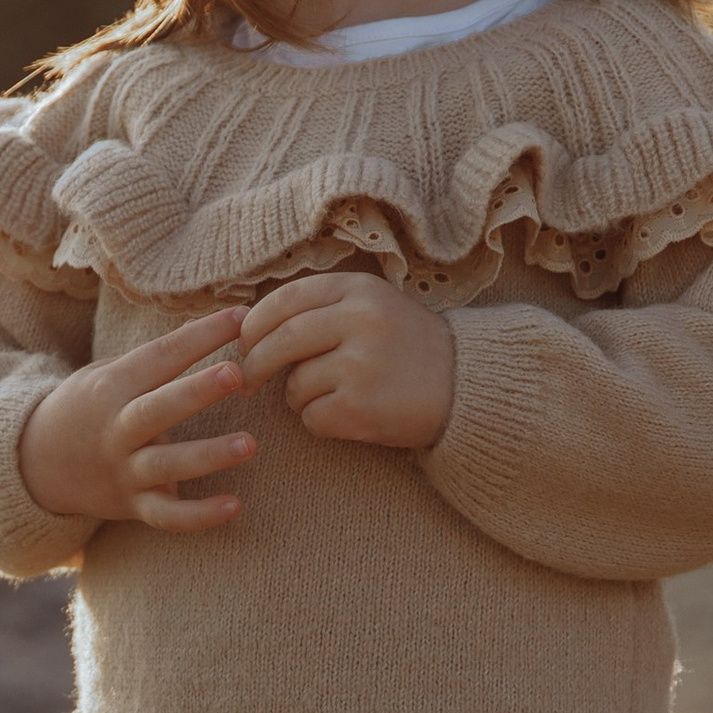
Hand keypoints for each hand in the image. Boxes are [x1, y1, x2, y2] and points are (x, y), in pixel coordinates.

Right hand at [17, 308, 254, 532]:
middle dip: (196, 391)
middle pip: (158, 408)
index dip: (201, 335)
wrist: (36, 464)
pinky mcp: (132, 505)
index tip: (241, 316)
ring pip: (166, 464)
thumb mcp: (106, 374)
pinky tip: (234, 505)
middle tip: (236, 373)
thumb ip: (154, 360)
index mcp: (111, 386)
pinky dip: (199, 515)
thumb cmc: (88, 407)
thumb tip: (210, 328)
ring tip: (249, 444)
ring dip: (208, 455)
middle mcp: (116, 428)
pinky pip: (166, 515)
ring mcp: (123, 470)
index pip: (160, 355)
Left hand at [238, 271, 455, 450]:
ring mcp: (360, 365)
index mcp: (359, 290)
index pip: (284, 300)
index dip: (254, 324)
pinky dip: (319, 422)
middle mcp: (360, 321)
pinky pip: (312, 417)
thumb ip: (322, 307)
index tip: (244, 343)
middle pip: (279, 341)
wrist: (468, 387)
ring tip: (330, 396)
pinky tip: (347, 416)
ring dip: (298, 397)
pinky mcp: (361, 407)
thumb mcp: (373, 306)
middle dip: (255, 365)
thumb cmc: (409, 348)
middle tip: (248, 381)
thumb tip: (249, 324)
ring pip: (294, 384)